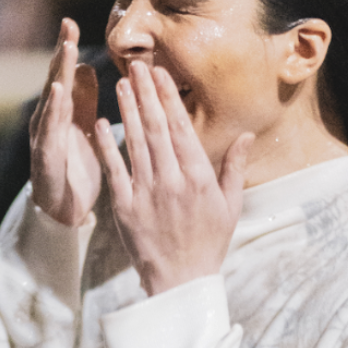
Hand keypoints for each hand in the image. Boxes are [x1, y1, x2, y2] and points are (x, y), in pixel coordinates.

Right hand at [29, 18, 100, 226]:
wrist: (64, 211)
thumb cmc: (75, 168)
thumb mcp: (84, 128)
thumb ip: (84, 100)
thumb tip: (86, 67)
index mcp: (62, 113)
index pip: (65, 75)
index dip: (68, 49)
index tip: (73, 23)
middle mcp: (49, 120)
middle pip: (56, 80)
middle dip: (61, 52)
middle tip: (68, 24)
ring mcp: (44, 137)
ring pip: (52, 100)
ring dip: (58, 74)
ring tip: (66, 49)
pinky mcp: (45, 156)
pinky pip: (49, 129)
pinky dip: (53, 110)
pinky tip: (59, 92)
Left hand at [95, 61, 253, 295]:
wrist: (181, 282)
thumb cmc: (209, 243)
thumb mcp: (230, 206)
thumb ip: (233, 167)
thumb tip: (246, 135)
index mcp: (198, 178)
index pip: (182, 128)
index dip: (170, 98)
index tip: (161, 74)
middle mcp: (172, 181)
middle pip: (157, 128)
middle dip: (146, 94)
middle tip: (137, 65)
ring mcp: (147, 193)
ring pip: (135, 143)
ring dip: (127, 111)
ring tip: (120, 84)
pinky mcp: (125, 207)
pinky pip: (114, 170)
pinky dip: (106, 146)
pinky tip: (100, 123)